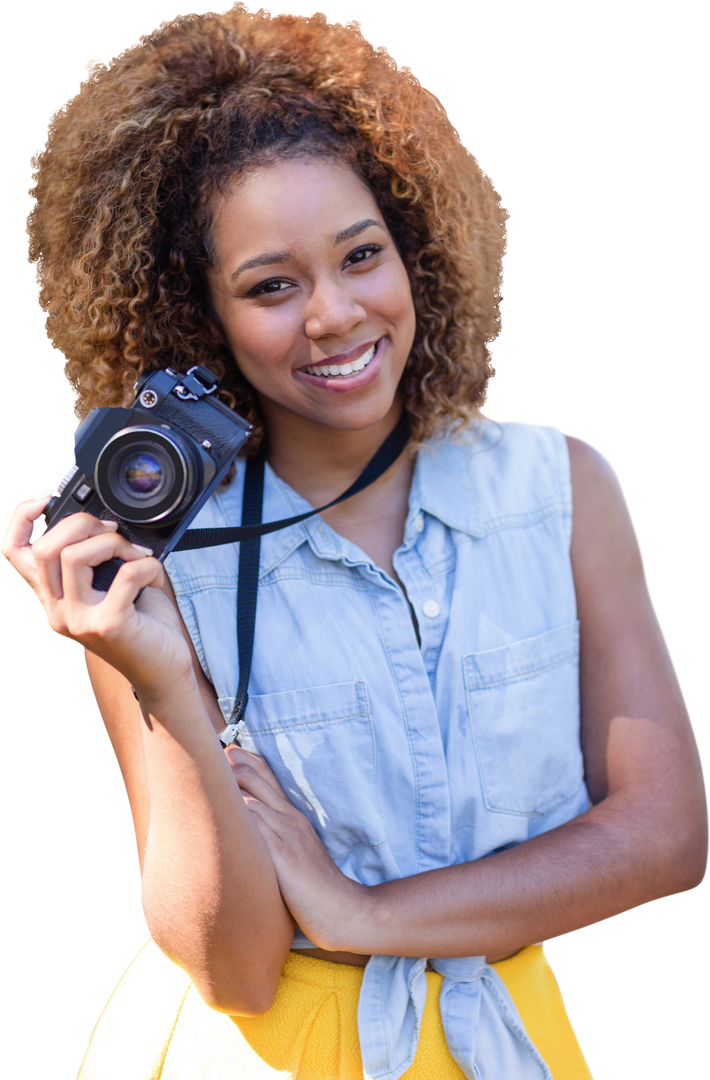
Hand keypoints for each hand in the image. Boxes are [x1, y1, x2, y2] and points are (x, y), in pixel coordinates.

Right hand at [1, 491, 191, 695]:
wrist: (164, 672)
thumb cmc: (142, 625)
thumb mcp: (110, 586)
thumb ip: (96, 558)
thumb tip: (105, 518)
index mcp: (52, 597)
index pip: (12, 552)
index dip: (22, 516)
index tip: (48, 495)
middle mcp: (56, 611)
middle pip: (45, 547)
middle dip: (81, 522)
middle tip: (112, 530)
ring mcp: (78, 620)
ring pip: (76, 556)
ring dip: (114, 542)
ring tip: (136, 554)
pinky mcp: (108, 625)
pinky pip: (126, 574)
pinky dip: (148, 565)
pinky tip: (155, 576)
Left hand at [226, 746, 366, 952]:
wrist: (343, 909)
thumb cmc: (317, 888)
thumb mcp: (298, 854)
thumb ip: (278, 838)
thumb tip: (252, 830)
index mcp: (293, 818)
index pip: (269, 778)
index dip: (248, 761)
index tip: (229, 749)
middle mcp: (290, 820)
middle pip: (258, 780)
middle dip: (233, 764)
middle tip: (211, 752)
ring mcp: (286, 835)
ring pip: (252, 799)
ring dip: (228, 787)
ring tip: (204, 775)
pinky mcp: (283, 855)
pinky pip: (256, 828)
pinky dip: (237, 818)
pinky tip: (218, 813)